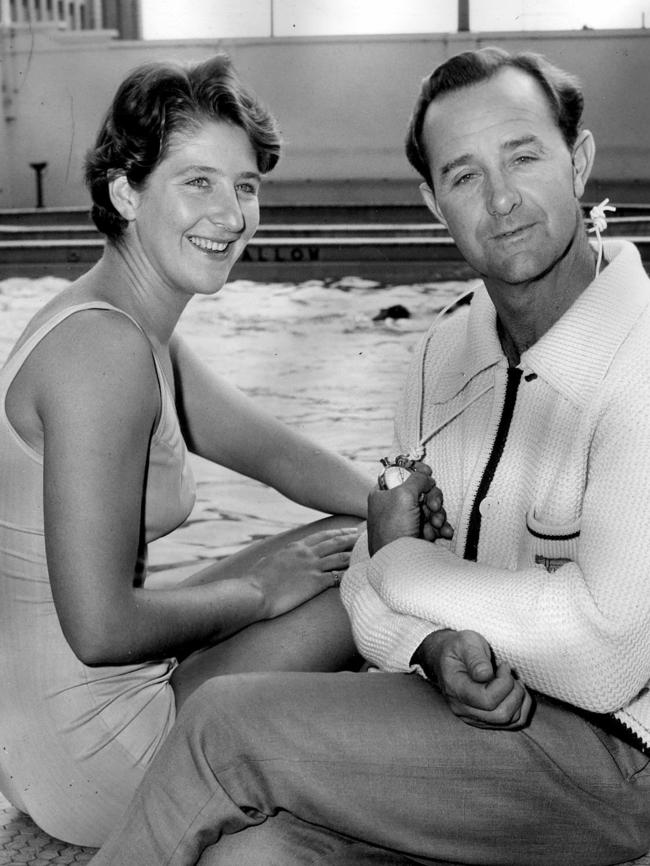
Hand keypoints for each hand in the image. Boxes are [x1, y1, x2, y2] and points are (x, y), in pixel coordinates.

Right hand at [253, 527, 358, 619]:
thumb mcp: (268, 562)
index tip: (349, 531)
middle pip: (335, 542)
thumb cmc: (256, 581)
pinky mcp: (315, 582)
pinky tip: (361, 574)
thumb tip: (274, 558)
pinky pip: (339, 576)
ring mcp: (312, 567)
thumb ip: (277, 558)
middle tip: (365, 535)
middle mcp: (306, 553)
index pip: (322, 536)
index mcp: (295, 547)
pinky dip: (351, 574)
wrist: (254, 593)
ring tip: (369, 552)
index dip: (338, 532)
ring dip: (356, 553)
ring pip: (341, 556)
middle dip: (352, 538)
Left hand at [368, 463, 452, 554]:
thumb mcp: (403, 495)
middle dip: (432, 499)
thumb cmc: (393, 530)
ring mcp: (406, 520)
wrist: (399, 561)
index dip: (416, 472)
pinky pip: (434, 524)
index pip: (401, 473)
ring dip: (437, 515)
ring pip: (430, 507)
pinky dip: (440, 527)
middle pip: (421, 491)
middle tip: (433, 507)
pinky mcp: (417, 533)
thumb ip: (416, 479)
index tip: (428, 472)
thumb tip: (426, 477)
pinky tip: (442, 533)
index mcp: (383, 493)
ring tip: (435, 525)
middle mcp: (394, 505)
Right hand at [412, 629, 532, 729]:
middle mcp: (463, 709)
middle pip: (501, 714)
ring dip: (519, 698)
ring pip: (510, 720)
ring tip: (511, 680)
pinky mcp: (484, 720)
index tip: (503, 665)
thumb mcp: (466, 642)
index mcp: (455, 689)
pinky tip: (514, 690)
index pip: (487, 700)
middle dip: (514, 691)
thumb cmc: (459, 648)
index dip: (504, 683)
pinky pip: (513, 723)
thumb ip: (476, 658)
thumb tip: (485, 675)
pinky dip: (521, 707)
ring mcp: (473, 718)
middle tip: (509, 673)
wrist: (446, 657)